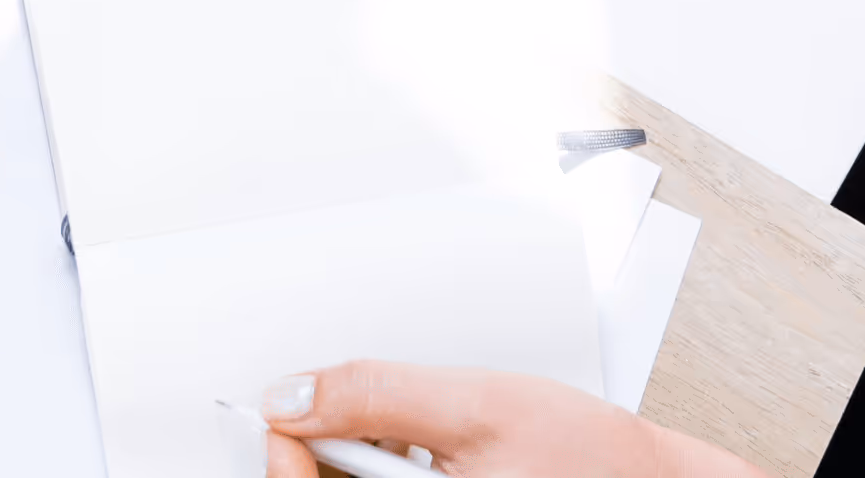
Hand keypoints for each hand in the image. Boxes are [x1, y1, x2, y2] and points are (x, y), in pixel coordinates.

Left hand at [260, 362, 763, 477]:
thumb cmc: (584, 458)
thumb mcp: (476, 403)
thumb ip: (378, 394)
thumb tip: (289, 395)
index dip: (280, 452)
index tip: (284, 411)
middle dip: (331, 453)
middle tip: (370, 417)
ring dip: (365, 464)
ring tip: (422, 437)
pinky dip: (395, 477)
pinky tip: (431, 461)